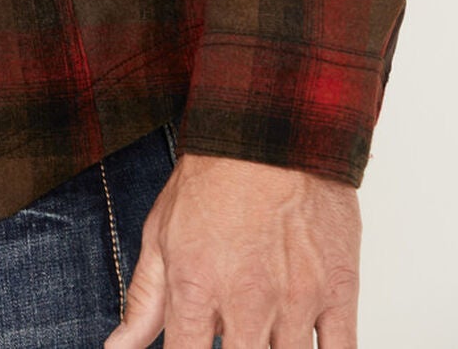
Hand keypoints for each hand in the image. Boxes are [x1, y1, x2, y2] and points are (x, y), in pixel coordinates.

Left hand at [102, 151, 360, 348]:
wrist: (269, 131)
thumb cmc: (212, 178)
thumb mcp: (160, 234)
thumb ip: (143, 301)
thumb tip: (117, 348)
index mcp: (197, 289)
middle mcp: (247, 303)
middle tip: (232, 339)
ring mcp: (297, 301)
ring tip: (261, 337)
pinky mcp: (340, 292)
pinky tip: (303, 347)